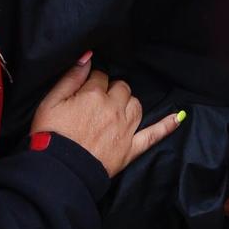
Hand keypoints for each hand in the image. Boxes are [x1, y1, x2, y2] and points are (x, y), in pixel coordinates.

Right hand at [31, 55, 182, 178]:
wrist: (59, 172)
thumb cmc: (50, 136)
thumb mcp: (50, 102)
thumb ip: (70, 77)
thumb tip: (88, 56)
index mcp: (94, 95)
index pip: (99, 76)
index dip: (91, 83)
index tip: (83, 92)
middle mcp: (114, 109)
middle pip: (122, 88)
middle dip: (111, 91)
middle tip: (96, 103)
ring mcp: (126, 129)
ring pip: (136, 105)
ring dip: (128, 103)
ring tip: (116, 110)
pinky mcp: (131, 149)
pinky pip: (154, 135)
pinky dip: (167, 125)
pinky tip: (178, 117)